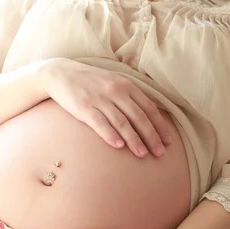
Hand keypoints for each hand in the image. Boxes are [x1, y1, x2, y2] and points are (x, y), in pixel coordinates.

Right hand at [39, 58, 171, 157]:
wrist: (61, 73)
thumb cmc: (91, 82)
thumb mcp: (114, 82)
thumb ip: (130, 96)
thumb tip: (150, 114)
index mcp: (126, 85)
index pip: (148, 108)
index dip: (160, 125)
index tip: (168, 141)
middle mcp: (116, 91)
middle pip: (138, 116)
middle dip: (151, 136)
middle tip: (159, 153)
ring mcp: (100, 99)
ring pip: (122, 122)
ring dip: (134, 139)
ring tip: (142, 154)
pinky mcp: (84, 107)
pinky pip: (100, 123)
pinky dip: (110, 134)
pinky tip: (118, 145)